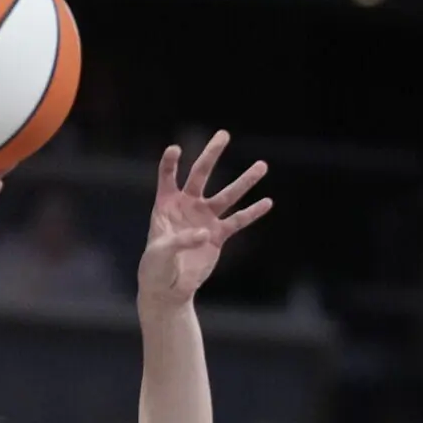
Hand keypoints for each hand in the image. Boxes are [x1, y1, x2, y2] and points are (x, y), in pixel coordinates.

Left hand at [138, 130, 270, 305]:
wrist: (168, 288)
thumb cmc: (155, 268)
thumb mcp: (160, 254)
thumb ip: (179, 241)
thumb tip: (206, 233)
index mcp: (165, 206)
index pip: (167, 178)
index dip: (170, 163)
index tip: (175, 149)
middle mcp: (186, 207)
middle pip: (200, 175)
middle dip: (211, 154)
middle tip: (224, 134)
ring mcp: (204, 219)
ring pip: (227, 195)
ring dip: (244, 181)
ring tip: (262, 165)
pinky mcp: (218, 235)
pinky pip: (238, 220)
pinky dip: (252, 212)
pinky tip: (267, 202)